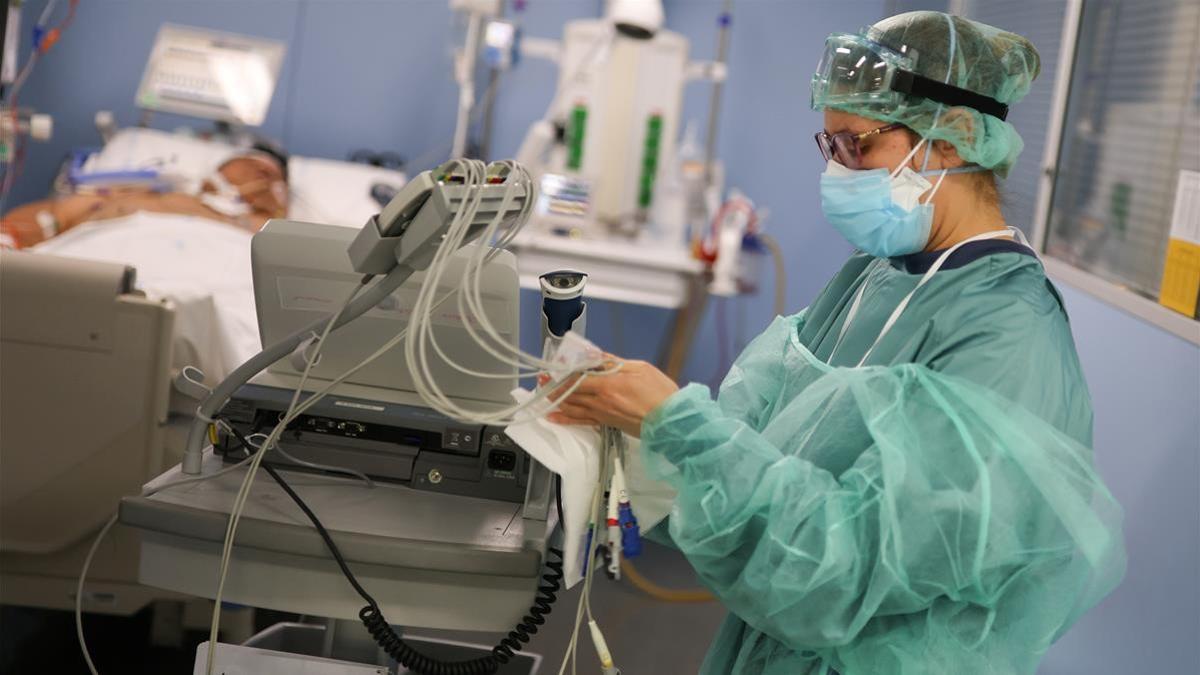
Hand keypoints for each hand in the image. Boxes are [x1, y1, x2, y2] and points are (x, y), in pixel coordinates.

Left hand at [543, 354, 678, 437]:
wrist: (672, 422)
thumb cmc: (660, 394)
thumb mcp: (640, 368)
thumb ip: (614, 362)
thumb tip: (595, 356)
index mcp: (609, 384)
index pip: (576, 378)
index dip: (560, 375)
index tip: (550, 369)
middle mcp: (601, 401)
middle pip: (570, 393)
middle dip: (553, 386)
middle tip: (540, 380)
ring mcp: (602, 414)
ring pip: (572, 407)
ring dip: (555, 400)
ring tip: (543, 394)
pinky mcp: (606, 423)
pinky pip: (581, 421)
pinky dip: (565, 419)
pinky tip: (554, 417)